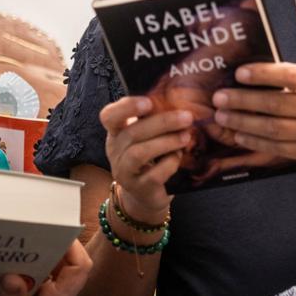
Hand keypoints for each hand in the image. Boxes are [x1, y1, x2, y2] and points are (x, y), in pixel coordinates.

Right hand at [0, 240, 91, 295]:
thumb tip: (13, 277)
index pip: (80, 267)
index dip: (73, 246)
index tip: (56, 230)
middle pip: (65, 265)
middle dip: (50, 247)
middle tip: (30, 232)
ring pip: (51, 272)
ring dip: (36, 259)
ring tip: (17, 245)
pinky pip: (37, 282)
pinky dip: (26, 272)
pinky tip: (8, 267)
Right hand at [99, 96, 190, 222]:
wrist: (146, 193)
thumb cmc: (149, 157)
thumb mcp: (148, 135)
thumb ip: (155, 120)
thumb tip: (180, 102)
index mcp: (116, 132)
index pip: (109, 116)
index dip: (126, 107)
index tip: (149, 103)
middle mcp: (115, 151)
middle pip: (132, 132)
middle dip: (162, 123)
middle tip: (187, 117)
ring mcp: (124, 172)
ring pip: (139, 153)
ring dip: (166, 142)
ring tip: (186, 137)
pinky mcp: (139, 188)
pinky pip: (153, 175)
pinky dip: (170, 163)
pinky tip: (179, 157)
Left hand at [210, 62, 295, 168]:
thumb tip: (260, 76)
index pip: (290, 76)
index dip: (263, 74)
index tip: (240, 72)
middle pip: (276, 104)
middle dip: (243, 100)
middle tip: (220, 97)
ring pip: (273, 128)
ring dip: (243, 122)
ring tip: (223, 115)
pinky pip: (277, 147)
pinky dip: (255, 141)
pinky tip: (239, 134)